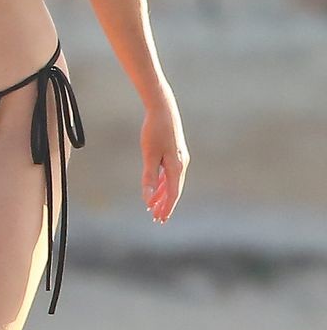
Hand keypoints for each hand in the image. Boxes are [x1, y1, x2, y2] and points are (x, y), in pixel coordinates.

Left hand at [140, 92, 188, 223]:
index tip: (161, 219)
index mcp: (177, 167)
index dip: (166, 207)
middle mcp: (181, 165)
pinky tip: (155, 190)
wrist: (163, 110)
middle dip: (164, 205)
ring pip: (170, 182)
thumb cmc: (154, 132)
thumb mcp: (149, 155)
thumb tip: (148, 197)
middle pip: (173, 190)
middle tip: (157, 219)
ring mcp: (179, 159)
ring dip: (162, 195)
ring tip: (153, 208)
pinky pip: (168, 174)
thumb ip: (149, 176)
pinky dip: (162, 183)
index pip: (172, 193)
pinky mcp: (174, 154)